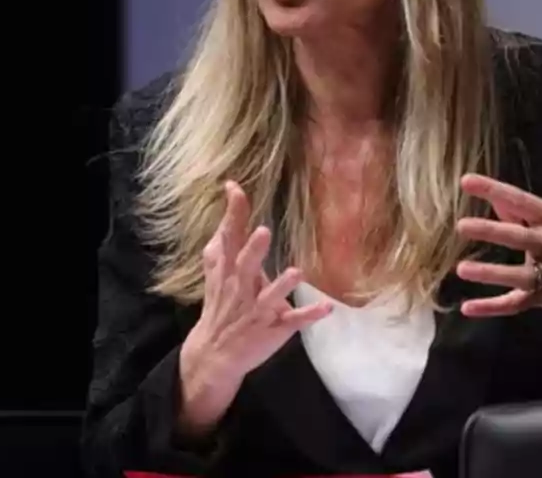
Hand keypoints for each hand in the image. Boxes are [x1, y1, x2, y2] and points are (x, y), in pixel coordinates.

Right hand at [177, 180, 330, 438]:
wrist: (215, 353)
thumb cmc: (221, 303)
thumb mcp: (217, 269)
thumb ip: (226, 233)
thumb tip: (232, 192)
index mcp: (229, 271)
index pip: (229, 238)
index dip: (233, 214)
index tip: (235, 188)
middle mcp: (242, 289)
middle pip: (246, 266)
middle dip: (254, 251)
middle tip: (264, 231)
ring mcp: (258, 311)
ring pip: (270, 297)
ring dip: (282, 286)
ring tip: (296, 272)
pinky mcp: (274, 329)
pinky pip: (293, 322)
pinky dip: (309, 315)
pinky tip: (327, 308)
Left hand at [453, 173, 541, 347]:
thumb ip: (531, 212)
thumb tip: (497, 201)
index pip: (520, 200)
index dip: (492, 189)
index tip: (466, 181)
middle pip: (517, 236)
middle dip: (490, 231)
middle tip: (462, 226)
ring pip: (515, 275)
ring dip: (489, 273)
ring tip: (462, 269)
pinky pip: (515, 304)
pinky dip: (491, 307)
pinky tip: (467, 308)